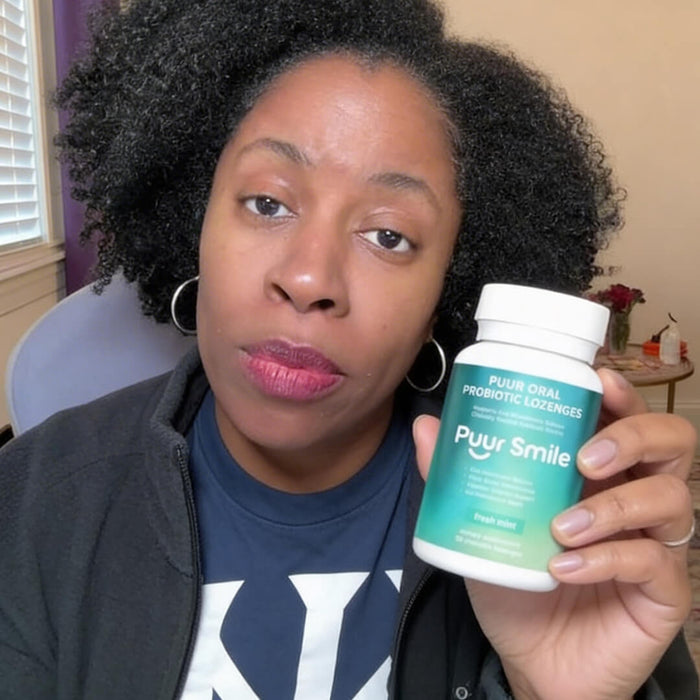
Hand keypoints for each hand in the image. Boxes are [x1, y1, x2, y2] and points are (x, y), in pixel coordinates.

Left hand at [413, 368, 696, 699]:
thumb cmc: (515, 578)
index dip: (622, 392)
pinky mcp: (663, 591)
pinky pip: (654, 562)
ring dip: (613, 504)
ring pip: (670, 497)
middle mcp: (635, 495)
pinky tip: (565, 567)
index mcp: (600, 469)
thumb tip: (426, 426)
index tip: (596, 381)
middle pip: (673, 441)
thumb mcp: (483, 522)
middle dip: (634, 436)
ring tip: (561, 524)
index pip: (629, 415)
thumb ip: (458, 476)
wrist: (530, 657)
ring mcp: (656, 541)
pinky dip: (606, 559)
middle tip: (585, 456)